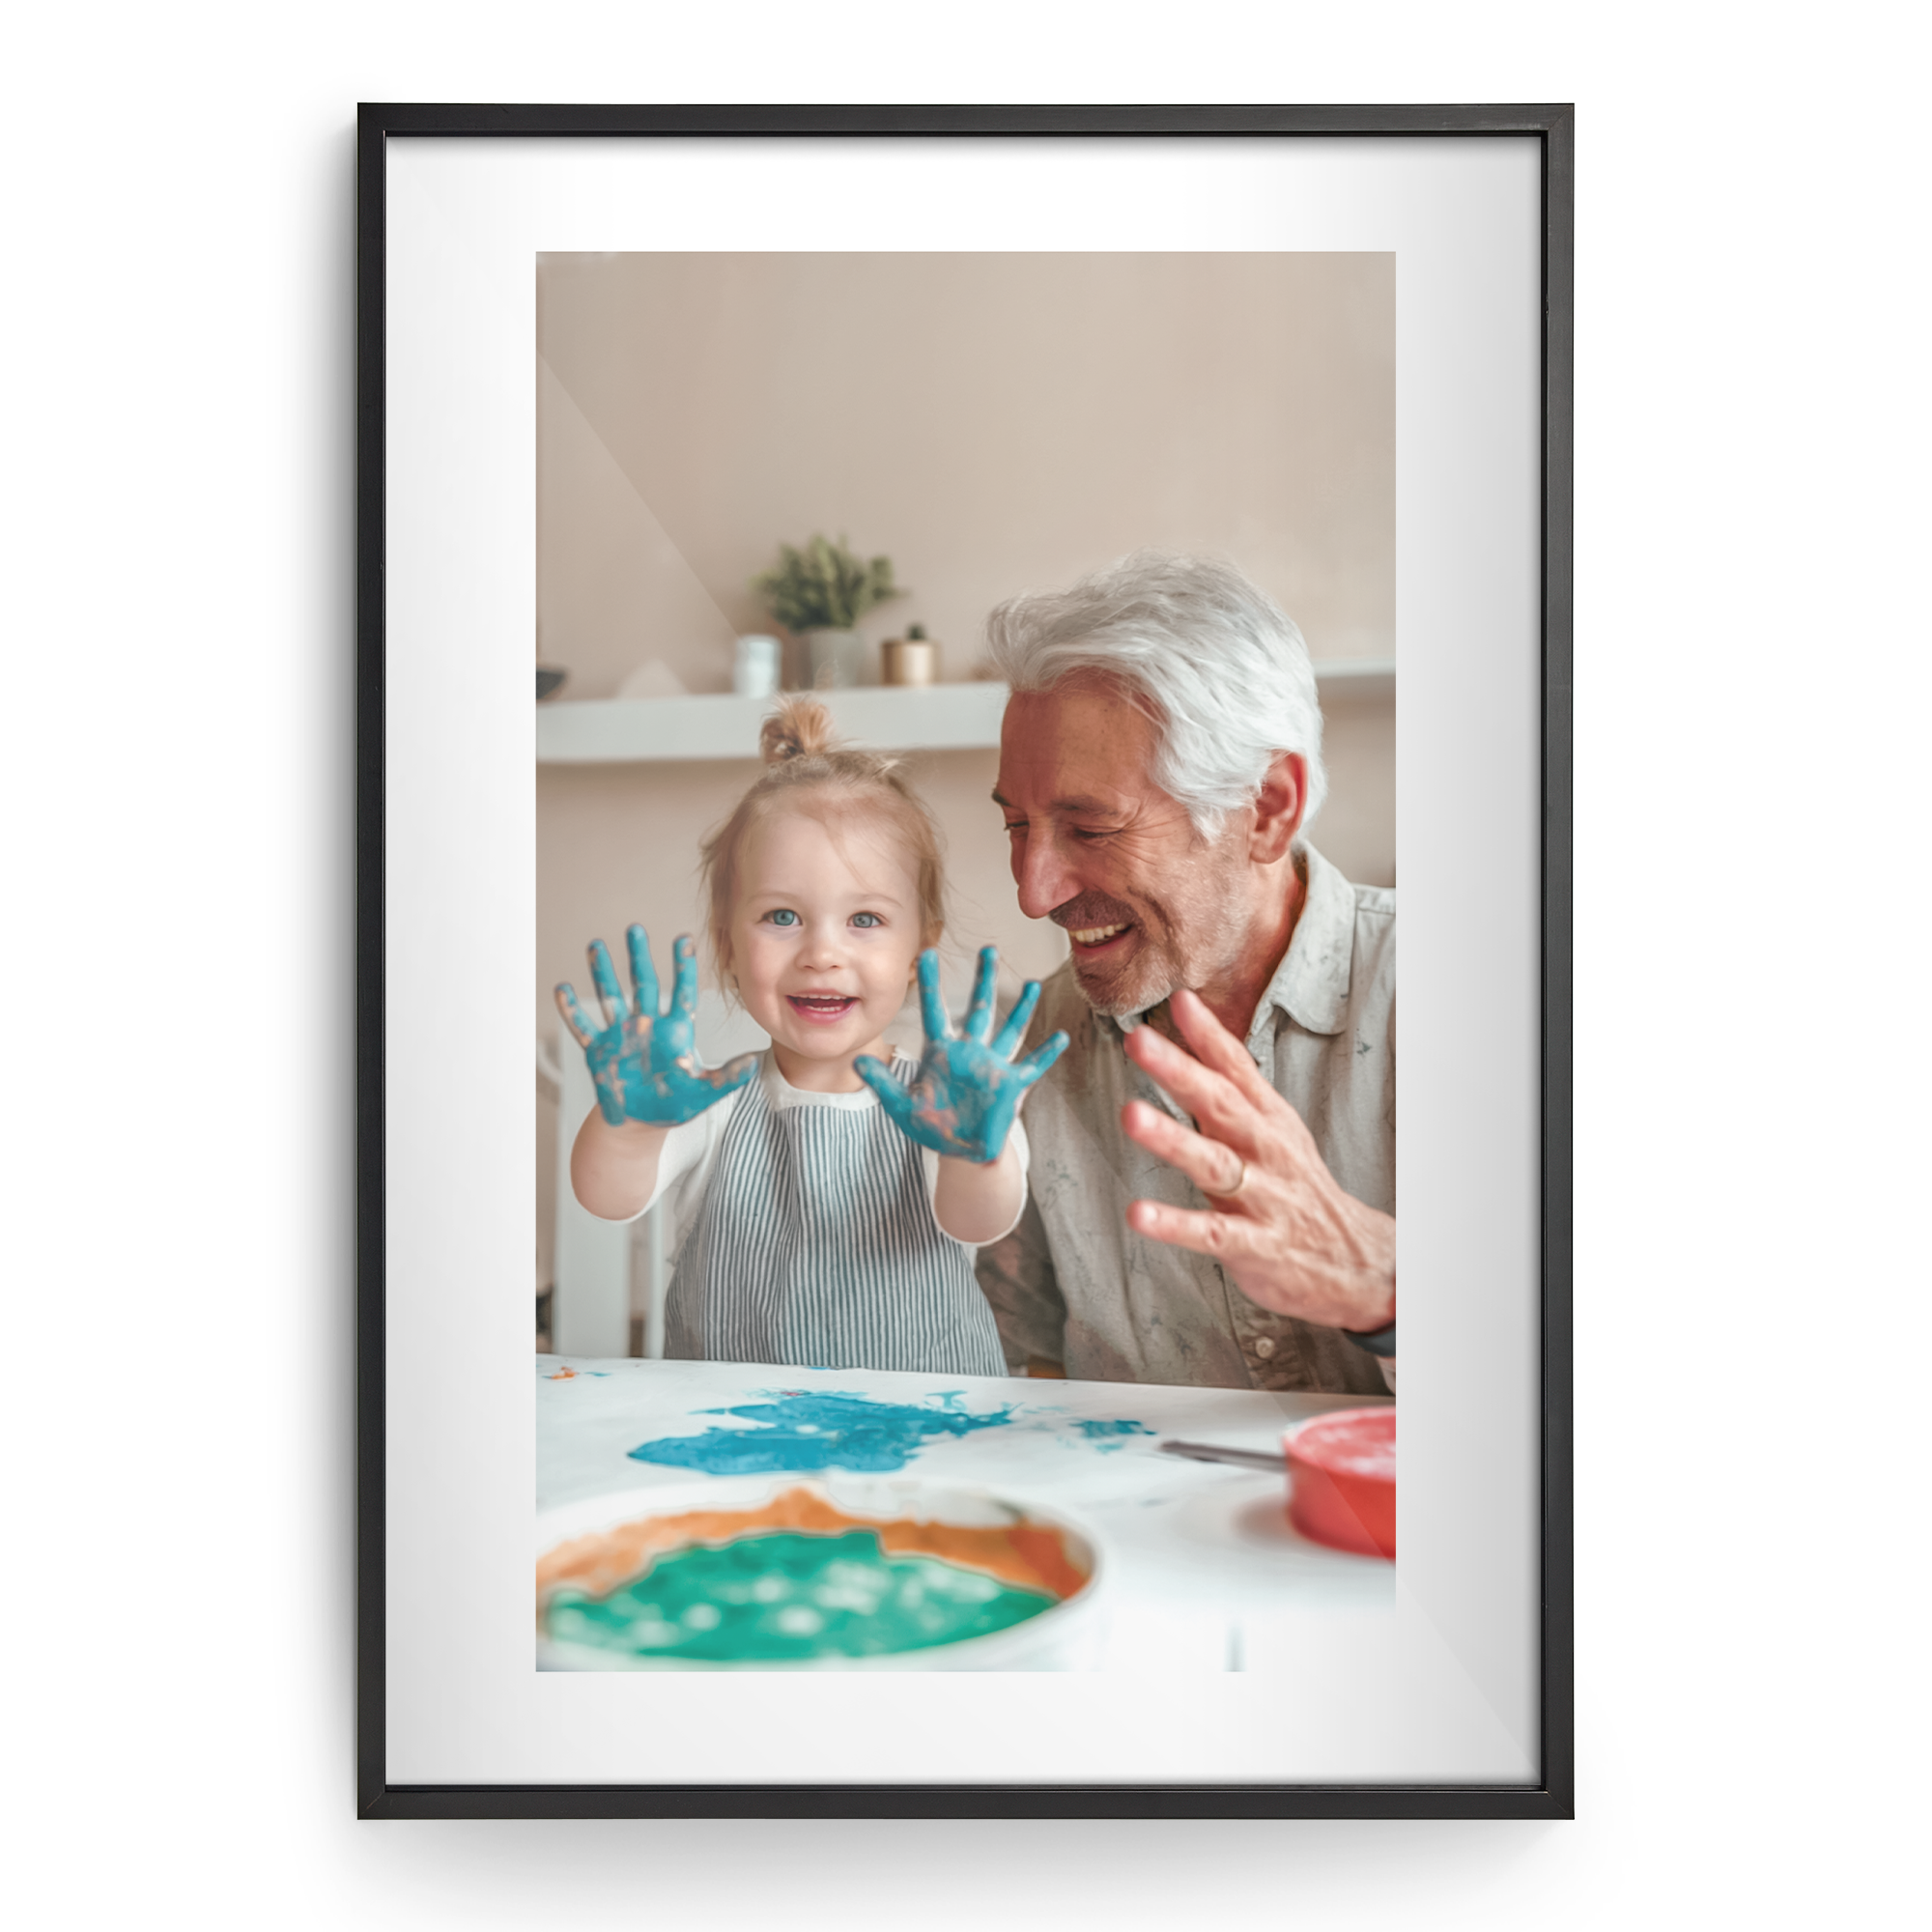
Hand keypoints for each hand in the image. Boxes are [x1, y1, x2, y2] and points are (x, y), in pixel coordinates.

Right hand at [555, 928, 758, 1127]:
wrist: (641, 1121)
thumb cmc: (674, 1104)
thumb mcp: (703, 1092)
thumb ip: (726, 1077)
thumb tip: (754, 1063)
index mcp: (675, 1031)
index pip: (682, 992)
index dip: (683, 966)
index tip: (684, 938)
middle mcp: (647, 1025)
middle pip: (644, 984)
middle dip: (639, 957)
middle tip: (635, 929)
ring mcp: (621, 1035)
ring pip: (611, 998)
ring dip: (602, 973)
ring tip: (596, 945)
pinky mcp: (599, 1051)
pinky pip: (583, 1028)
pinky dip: (572, 1011)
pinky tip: (561, 989)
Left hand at [855, 947, 1067, 1163]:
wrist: (960, 1150)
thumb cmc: (932, 1125)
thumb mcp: (902, 1106)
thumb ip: (883, 1083)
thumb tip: (857, 1063)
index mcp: (941, 1052)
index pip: (934, 1010)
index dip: (931, 983)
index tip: (927, 953)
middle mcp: (969, 1052)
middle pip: (979, 1009)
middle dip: (984, 980)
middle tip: (989, 949)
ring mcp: (993, 1066)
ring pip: (1010, 1030)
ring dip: (1022, 1008)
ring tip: (1032, 983)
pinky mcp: (1011, 1085)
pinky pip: (1032, 1067)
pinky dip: (1047, 1054)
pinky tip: (1060, 1038)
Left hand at [1119, 989, 1395, 1331]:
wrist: (1354, 1259)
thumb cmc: (1296, 1184)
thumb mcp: (1273, 1125)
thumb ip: (1231, 1075)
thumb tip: (1188, 1014)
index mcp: (1267, 1119)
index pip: (1238, 1069)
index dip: (1209, 1034)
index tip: (1179, 1001)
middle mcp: (1264, 1149)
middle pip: (1221, 1104)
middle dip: (1179, 1071)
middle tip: (1139, 1041)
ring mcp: (1261, 1197)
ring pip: (1214, 1163)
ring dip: (1172, 1139)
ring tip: (1131, 1114)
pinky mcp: (1252, 1244)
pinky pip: (1210, 1233)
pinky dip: (1174, 1224)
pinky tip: (1139, 1214)